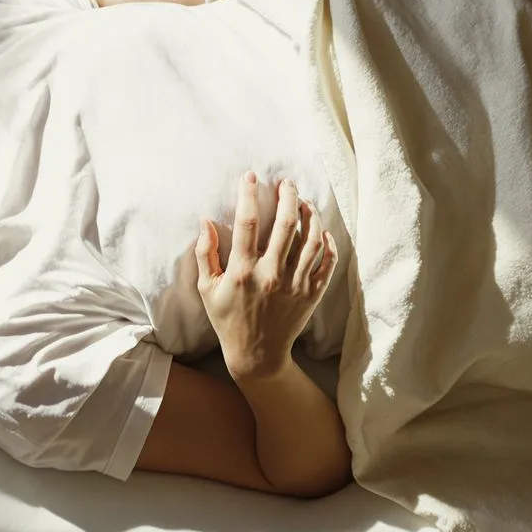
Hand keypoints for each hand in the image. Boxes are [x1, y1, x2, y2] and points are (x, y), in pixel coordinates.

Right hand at [195, 172, 337, 380]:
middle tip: (286, 182)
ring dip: (309, 214)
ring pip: (310, 239)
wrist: (257, 355)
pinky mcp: (312, 294)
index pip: (248, 223)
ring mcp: (295, 285)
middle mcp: (271, 275)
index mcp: (243, 272)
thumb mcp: (207, 289)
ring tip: (304, 201)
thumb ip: (205, 253)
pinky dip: (326, 242)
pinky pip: (326, 261)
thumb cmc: (227, 319)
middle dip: (287, 196)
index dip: (248, 195)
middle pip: (285, 224)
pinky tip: (319, 230)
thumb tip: (205, 220)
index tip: (250, 177)